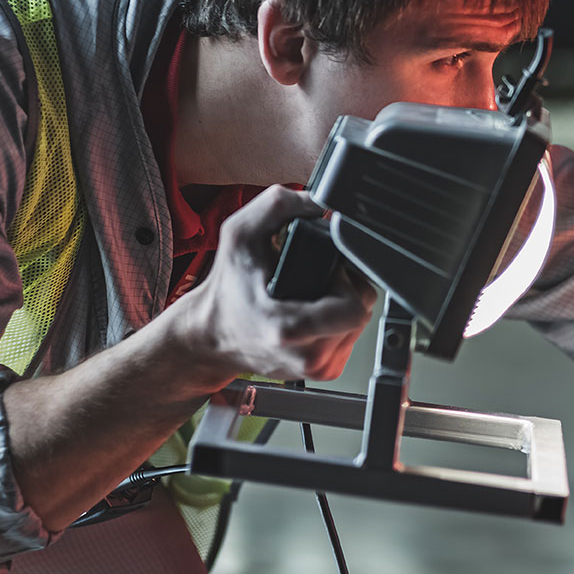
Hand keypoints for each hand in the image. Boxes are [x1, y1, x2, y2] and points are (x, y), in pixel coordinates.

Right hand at [166, 185, 376, 387]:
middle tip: (320, 277)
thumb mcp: (240, 233)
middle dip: (348, 286)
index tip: (327, 269)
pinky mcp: (324, 372)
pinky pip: (352, 337)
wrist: (210, 335)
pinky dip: (341, 320)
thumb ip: (279, 205)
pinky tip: (318, 309)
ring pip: (361, 324)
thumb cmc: (226, 289)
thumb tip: (318, 200)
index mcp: (288, 328)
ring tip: (315, 292)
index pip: (355, 307)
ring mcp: (317, 368)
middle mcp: (307, 356)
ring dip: (346, 302)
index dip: (348, 279)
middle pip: (363, 310)